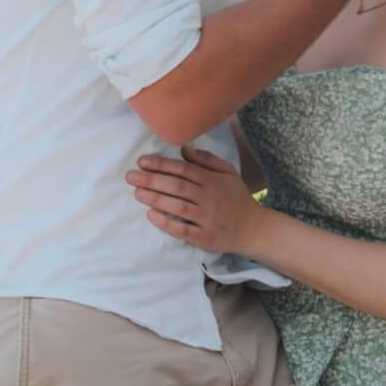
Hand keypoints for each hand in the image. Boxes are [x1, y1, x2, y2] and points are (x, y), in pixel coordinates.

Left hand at [126, 146, 263, 254]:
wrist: (254, 228)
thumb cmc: (237, 198)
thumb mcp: (228, 173)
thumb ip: (207, 160)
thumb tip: (184, 148)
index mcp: (212, 180)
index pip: (183, 169)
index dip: (162, 165)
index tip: (142, 162)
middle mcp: (208, 197)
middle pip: (177, 186)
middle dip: (152, 180)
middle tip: (131, 177)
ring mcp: (206, 218)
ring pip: (177, 207)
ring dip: (155, 199)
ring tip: (137, 193)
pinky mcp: (204, 237)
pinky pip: (182, 230)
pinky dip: (166, 222)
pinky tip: (151, 215)